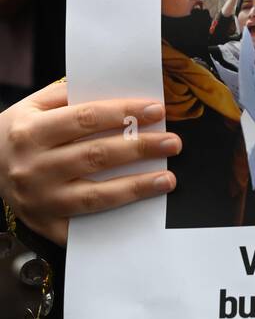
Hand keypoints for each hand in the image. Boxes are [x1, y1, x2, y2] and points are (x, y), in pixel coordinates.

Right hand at [0, 82, 179, 246]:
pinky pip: (84, 227)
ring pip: (95, 195)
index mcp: (31, 131)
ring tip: (167, 179)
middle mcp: (33, 167)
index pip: (86, 118)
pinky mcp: (44, 225)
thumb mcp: (34, 105)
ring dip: (136, 187)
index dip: (124, 113)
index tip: (157, 111)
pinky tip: (140, 214)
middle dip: (140, 148)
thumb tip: (120, 91)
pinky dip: (113, 222)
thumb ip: (71, 96)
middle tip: (172, 142)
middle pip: (95, 156)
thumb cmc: (19, 132)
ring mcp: (39, 200)